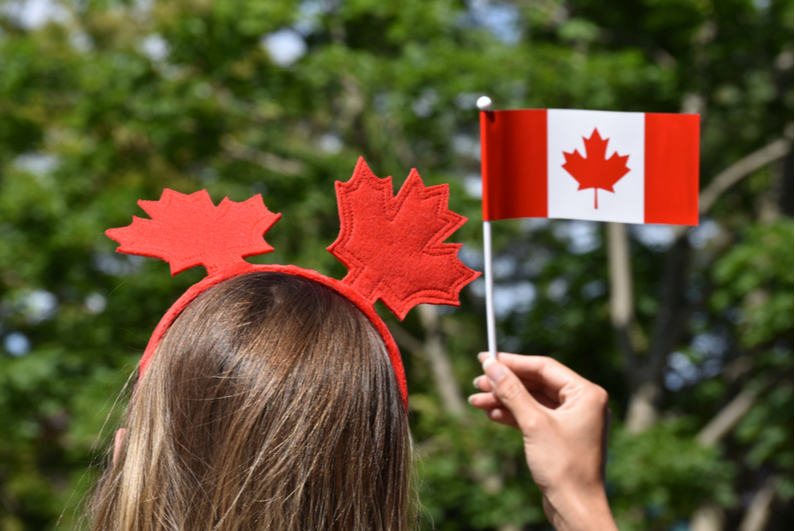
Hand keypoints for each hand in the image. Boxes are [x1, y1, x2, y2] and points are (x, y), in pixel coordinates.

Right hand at [469, 353, 616, 530]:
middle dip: (505, 383)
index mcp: (586, 393)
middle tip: (477, 382)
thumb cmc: (563, 466)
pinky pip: (534, 416)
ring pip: (532, 400)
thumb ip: (512, 391)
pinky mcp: (560, 435)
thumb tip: (491, 365)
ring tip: (476, 400)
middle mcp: (582, 403)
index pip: (544, 367)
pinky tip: (491, 414)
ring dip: (504, 400)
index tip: (486, 359)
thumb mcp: (533, 423)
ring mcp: (571, 420)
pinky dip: (513, 415)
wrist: (574, 508)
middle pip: (536, 383)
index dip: (513, 362)